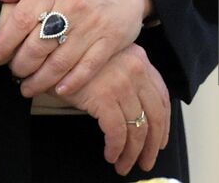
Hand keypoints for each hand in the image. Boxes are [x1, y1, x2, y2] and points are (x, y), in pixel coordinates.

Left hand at [0, 0, 150, 97]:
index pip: (21, 19)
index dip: (4, 42)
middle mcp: (73, 6)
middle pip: (38, 46)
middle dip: (21, 66)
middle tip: (15, 72)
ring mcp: (92, 25)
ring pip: (59, 62)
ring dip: (40, 81)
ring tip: (29, 87)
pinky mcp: (110, 41)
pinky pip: (86, 69)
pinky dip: (70, 83)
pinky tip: (57, 90)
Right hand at [63, 43, 170, 175]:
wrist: (54, 54)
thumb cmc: (80, 62)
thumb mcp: (112, 62)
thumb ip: (130, 79)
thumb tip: (142, 115)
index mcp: (141, 60)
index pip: (162, 97)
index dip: (164, 124)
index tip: (160, 142)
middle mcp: (136, 70)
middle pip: (155, 115)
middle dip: (152, 144)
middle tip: (146, 162)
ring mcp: (121, 83)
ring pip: (137, 128)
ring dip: (132, 153)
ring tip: (124, 165)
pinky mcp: (104, 96)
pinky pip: (117, 131)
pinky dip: (116, 148)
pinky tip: (111, 155)